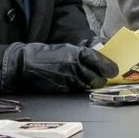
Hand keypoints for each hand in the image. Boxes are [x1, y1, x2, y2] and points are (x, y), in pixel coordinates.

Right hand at [0, 41, 117, 93]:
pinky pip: (78, 90)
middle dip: (101, 78)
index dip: (109, 67)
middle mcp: (75, 67)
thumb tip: (99, 56)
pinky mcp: (63, 90)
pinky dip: (79, 87)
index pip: (100, 62)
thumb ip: (83, 53)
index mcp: (77, 53)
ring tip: (86, 78)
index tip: (113, 69)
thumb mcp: (66, 48)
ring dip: (91, 83)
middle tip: (102, 75)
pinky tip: (75, 82)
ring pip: (89, 86)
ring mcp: (69, 80)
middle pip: (98, 78)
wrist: (25, 65)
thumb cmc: (44, 54)